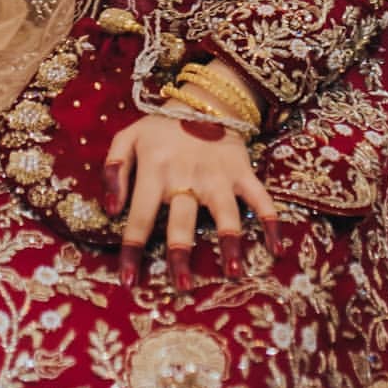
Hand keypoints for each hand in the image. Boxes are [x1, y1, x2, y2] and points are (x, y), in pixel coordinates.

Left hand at [103, 113, 283, 291]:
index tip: (127, 280)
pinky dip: (271, 220)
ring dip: (230, 241)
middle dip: (181, 253)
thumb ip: (113, 169)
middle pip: (183, 220)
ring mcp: (218, 175)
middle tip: (181, 286)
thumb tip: (111, 209)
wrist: (203, 100)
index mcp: (155, 170)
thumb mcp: (128, 138)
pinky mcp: (242, 171)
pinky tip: (276, 247)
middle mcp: (187, 176)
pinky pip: (260, 197)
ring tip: (233, 271)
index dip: (132, 248)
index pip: (140, 216)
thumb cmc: (161, 129)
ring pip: (226, 212)